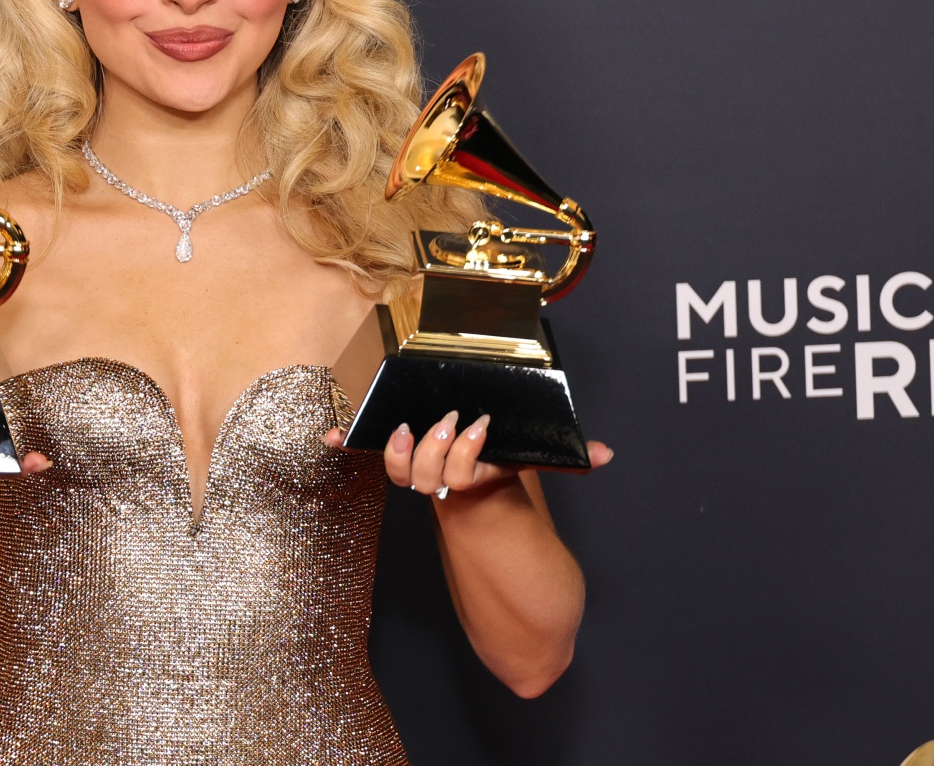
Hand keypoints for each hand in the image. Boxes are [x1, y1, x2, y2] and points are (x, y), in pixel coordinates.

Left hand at [323, 413, 612, 497]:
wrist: (482, 511)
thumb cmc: (502, 474)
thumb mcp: (530, 464)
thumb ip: (566, 460)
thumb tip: (605, 454)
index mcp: (473, 478)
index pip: (463, 473)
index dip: (463, 456)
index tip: (478, 430)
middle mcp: (441, 478)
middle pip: (428, 472)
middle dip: (435, 449)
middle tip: (450, 422)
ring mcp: (417, 471)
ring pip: (401, 470)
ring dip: (400, 451)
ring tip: (405, 427)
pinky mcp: (395, 457)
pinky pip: (370, 454)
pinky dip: (347, 443)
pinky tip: (328, 436)